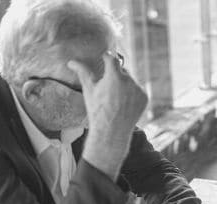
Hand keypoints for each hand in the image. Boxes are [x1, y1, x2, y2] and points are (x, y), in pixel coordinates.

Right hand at [67, 52, 147, 178]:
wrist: (112, 131)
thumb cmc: (97, 110)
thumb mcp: (89, 90)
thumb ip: (83, 72)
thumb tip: (71, 61)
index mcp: (114, 76)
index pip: (112, 58)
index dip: (107, 58)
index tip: (105, 58)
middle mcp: (129, 80)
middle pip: (122, 70)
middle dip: (115, 75)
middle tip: (108, 89)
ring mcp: (138, 89)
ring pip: (131, 79)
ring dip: (124, 84)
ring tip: (116, 98)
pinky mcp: (145, 97)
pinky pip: (138, 89)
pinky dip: (132, 93)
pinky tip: (124, 103)